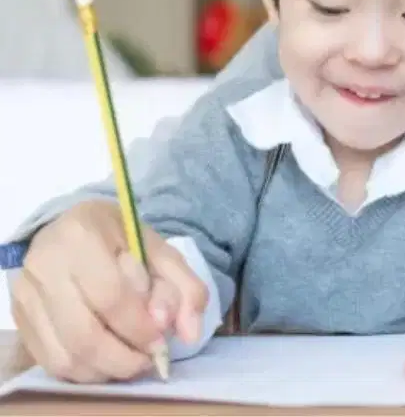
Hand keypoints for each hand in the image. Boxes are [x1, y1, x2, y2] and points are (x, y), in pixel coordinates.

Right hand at [10, 200, 208, 382]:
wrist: (70, 228)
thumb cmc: (119, 238)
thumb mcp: (159, 249)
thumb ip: (184, 286)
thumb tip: (190, 332)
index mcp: (82, 236)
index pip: (110, 296)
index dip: (139, 327)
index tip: (160, 340)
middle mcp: (45, 265)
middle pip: (84, 334)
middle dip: (124, 358)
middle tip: (148, 359)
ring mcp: (26, 295)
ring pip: (65, 356)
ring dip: (105, 370)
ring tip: (131, 361)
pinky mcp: (20, 319)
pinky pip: (51, 362)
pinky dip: (84, 372)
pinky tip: (106, 361)